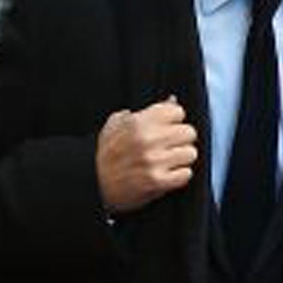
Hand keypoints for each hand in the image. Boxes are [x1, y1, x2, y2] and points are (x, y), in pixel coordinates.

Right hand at [95, 97, 197, 214]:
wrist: (92, 183)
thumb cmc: (107, 153)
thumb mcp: (118, 124)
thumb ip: (147, 111)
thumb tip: (172, 100)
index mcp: (138, 122)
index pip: (178, 112)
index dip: (174, 121)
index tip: (167, 128)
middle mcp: (147, 140)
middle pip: (189, 132)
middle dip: (181, 139)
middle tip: (170, 146)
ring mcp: (153, 161)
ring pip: (190, 153)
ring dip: (181, 158)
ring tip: (168, 161)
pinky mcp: (157, 181)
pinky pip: (186, 174)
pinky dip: (179, 175)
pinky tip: (168, 174)